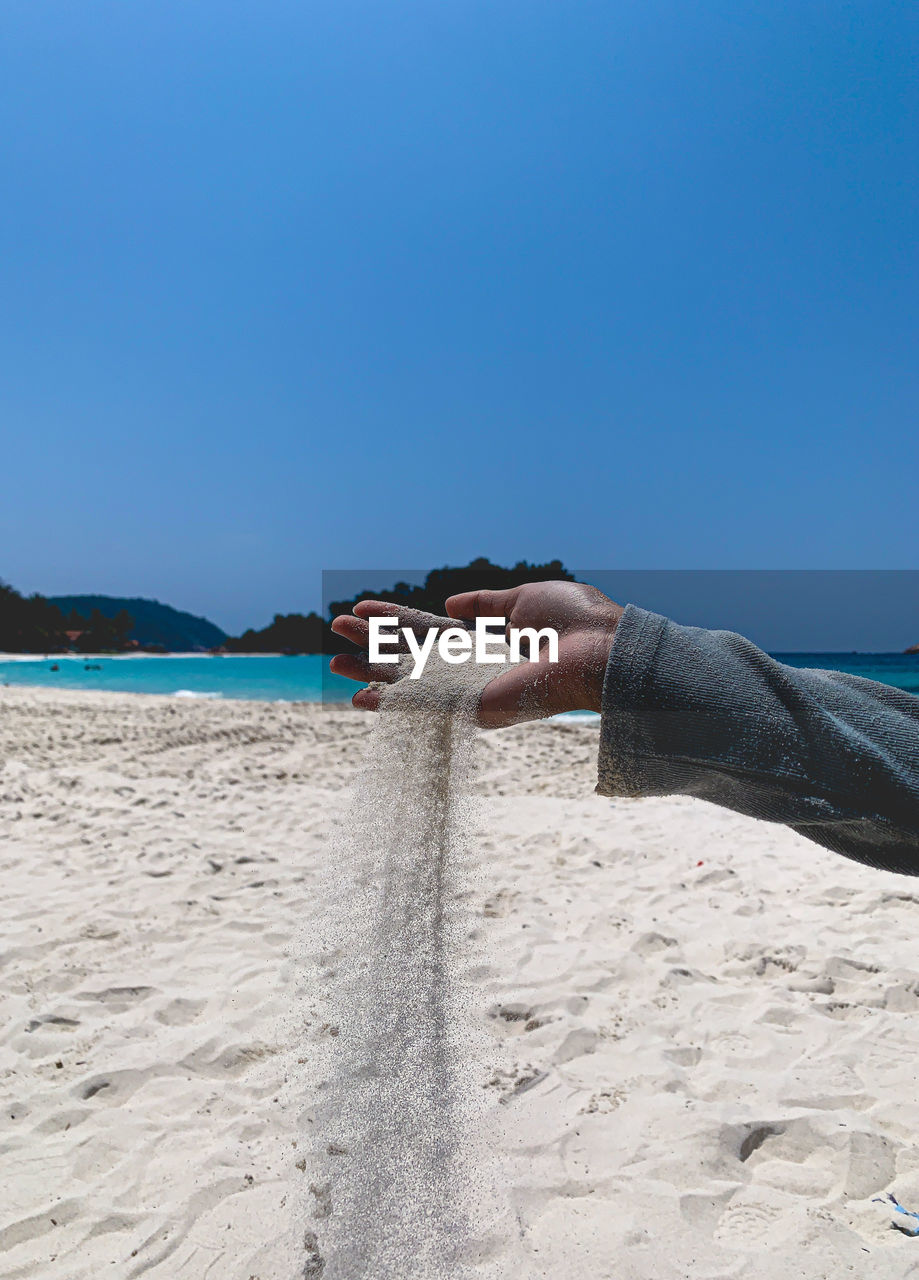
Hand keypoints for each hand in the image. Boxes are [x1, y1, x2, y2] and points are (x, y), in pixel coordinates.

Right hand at [329, 581, 622, 728]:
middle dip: (373, 643)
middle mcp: (474, 667)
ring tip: (334, 661)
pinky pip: (423, 708)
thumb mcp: (525, 598)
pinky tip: (358, 698)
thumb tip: (450, 602)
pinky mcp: (473, 709)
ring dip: (370, 671)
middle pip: (411, 654)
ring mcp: (470, 690)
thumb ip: (485, 603)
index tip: (362, 610)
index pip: (429, 631)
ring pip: (409, 680)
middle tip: (336, 631)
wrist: (601, 653)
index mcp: (487, 640)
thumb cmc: (576, 624)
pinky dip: (389, 705)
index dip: (395, 620)